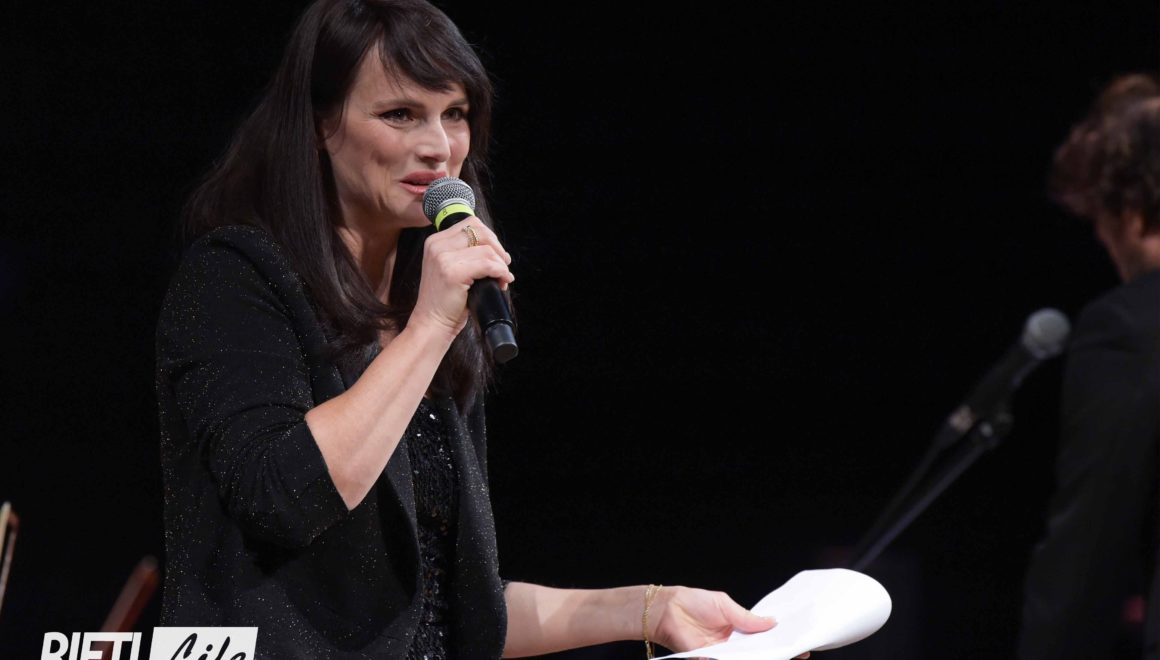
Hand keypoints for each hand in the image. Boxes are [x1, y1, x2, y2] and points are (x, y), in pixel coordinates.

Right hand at [411, 217, 513, 337]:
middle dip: (498, 248)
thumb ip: (465, 253)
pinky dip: (500, 272)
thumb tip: (496, 249)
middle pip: (480, 231)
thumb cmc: (444, 301)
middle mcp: (437, 245)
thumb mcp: (449, 268)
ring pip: (487, 249)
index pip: (471, 224)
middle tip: (503, 266)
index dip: (490, 238)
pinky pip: (488, 264)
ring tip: (501, 278)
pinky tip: (501, 281)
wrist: (432, 323)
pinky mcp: (453, 272)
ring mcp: (443, 257)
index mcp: (435, 241)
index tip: (496, 255)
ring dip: (501, 265)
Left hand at [649, 586, 809, 658]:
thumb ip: (748, 618)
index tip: (799, 644)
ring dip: (763, 657)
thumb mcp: (726, 606)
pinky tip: (756, 658)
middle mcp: (733, 643)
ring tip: (781, 655)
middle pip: (759, 651)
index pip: (763, 637)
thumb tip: (773, 623)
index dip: (780, 640)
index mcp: (738, 627)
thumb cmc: (694, 602)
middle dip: (777, 652)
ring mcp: (723, 653)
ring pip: (747, 659)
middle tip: (797, 653)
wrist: (667, 610)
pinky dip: (742, 659)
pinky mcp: (710, 659)